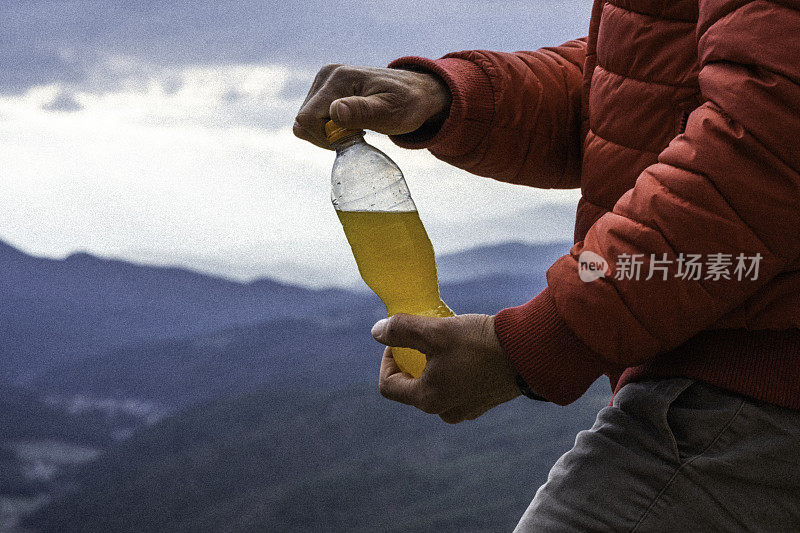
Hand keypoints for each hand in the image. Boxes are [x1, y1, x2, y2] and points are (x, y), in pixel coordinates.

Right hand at [293, 64, 451, 148]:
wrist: (417, 93)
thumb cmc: (408, 104)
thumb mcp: (390, 113)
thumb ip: (363, 112)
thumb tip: (335, 111)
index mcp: (339, 78)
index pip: (308, 119)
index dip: (326, 137)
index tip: (354, 138)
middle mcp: (327, 75)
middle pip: (303, 120)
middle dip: (326, 136)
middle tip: (357, 134)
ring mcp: (324, 80)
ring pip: (305, 120)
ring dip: (327, 133)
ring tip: (355, 129)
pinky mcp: (326, 89)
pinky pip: (312, 117)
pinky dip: (328, 128)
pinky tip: (349, 126)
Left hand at [371, 313, 520, 423]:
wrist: (528, 352)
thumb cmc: (479, 343)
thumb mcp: (435, 331)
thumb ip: (401, 330)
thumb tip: (377, 331)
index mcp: (428, 399)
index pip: (388, 386)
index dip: (387, 359)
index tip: (398, 339)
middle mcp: (445, 411)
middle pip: (412, 387)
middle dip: (411, 361)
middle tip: (422, 337)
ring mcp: (467, 409)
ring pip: (436, 387)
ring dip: (433, 366)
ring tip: (445, 342)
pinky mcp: (484, 401)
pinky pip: (458, 388)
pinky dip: (453, 370)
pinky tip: (466, 350)